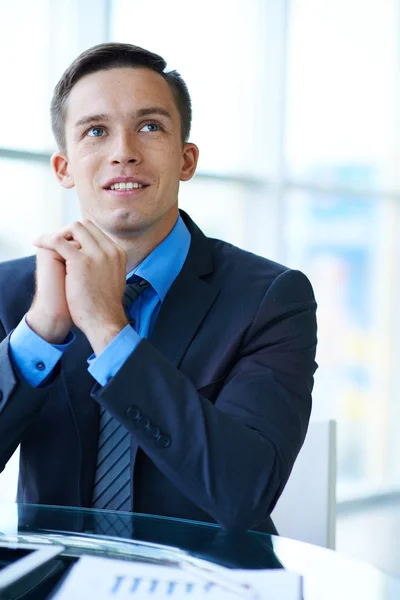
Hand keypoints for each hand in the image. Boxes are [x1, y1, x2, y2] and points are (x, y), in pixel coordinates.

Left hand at [33, 220, 127, 353]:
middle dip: (69, 231)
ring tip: (47, 242)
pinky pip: (58, 241)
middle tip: (56, 242)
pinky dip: (46, 239)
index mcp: (118, 253)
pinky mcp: (81, 261)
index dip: (80, 236)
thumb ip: (107, 265)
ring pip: (75, 228)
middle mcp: (110, 250)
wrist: (104, 320)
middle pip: (86, 226)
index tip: (68, 243)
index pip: (96, 232)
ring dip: (59, 233)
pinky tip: (37, 243)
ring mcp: (97, 254)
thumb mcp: (114, 278)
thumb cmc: (105, 305)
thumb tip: (97, 260)